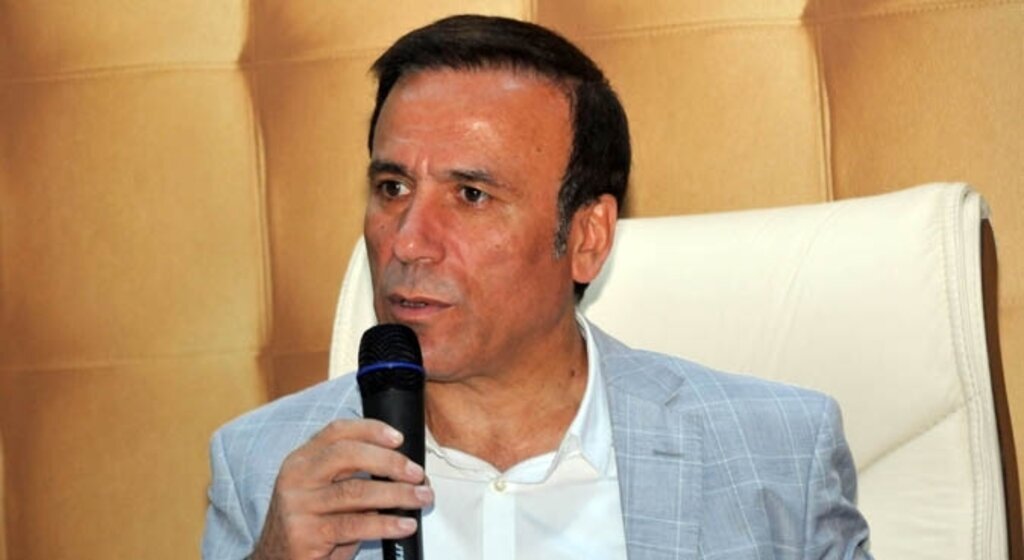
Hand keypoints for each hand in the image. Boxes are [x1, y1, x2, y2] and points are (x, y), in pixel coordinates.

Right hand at [250, 419, 431, 559]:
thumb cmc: (311, 524)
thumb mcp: (326, 492)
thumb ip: (354, 476)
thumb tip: (404, 472)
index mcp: (302, 460)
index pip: (337, 432)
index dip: (371, 430)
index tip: (398, 438)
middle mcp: (297, 478)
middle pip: (347, 455)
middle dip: (389, 461)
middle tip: (416, 473)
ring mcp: (299, 506)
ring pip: (356, 491)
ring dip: (397, 494)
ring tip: (420, 497)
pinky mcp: (306, 534)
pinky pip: (355, 525)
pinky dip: (386, 524)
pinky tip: (403, 524)